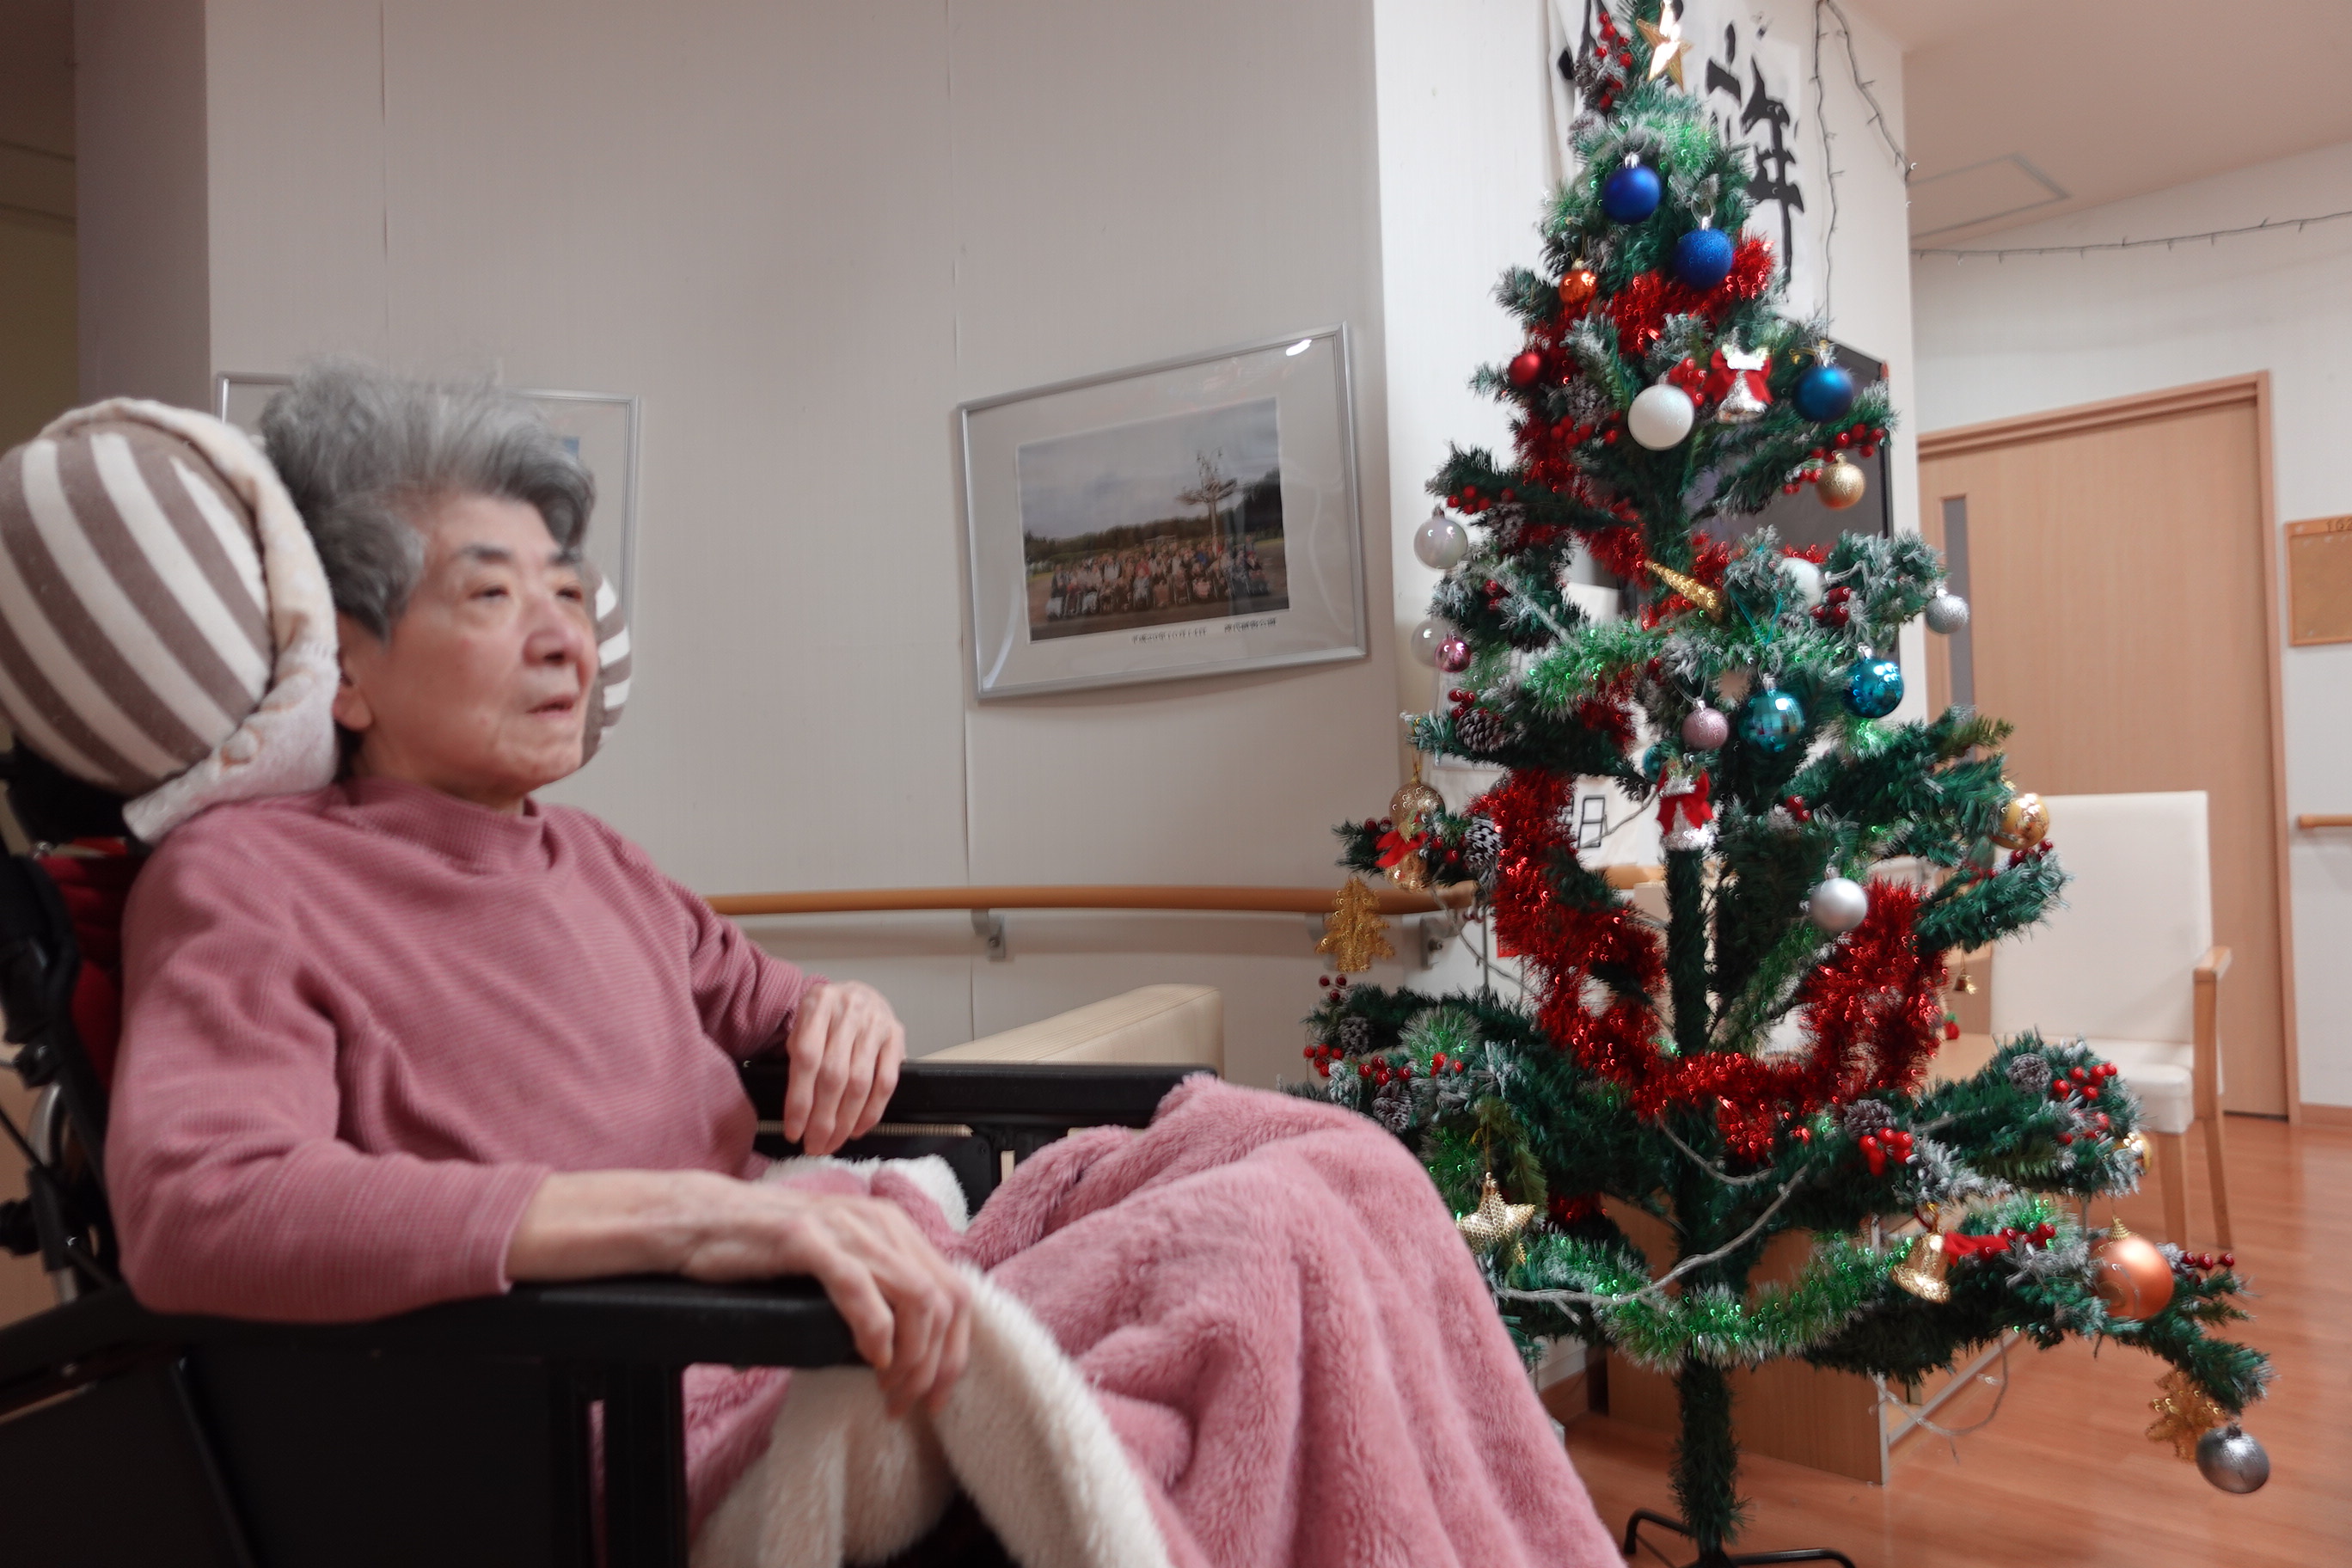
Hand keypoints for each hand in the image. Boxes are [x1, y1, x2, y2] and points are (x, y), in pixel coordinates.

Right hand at [508, 1169, 969, 1415]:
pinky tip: (871, 1358)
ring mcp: (844, 1227)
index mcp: (892, 1226)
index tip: (937, 1393)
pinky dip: (875, 1328)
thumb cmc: (764, 1248)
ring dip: (912, 1356)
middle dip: (938, 1363)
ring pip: (915, 1296)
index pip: (955, 1289)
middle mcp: (879, 1222)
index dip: (957, 1349)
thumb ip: (875, 1282)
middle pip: (944, 1299)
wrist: (700, 1219)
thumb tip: (910, 1343)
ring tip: (890, 1391)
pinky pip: (859, 1286)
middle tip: (910, 1402)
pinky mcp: (807, 1239)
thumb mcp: (836, 1259)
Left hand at [781, 980, 904, 1156]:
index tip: (794, 1132)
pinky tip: (858, 1128)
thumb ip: (799, 1055)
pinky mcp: (897, 1036)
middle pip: (834, 1075)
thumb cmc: (825, 1017)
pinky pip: (887, 1081)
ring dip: (846, 1121)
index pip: (806, 1058)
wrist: (857, 993)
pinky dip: (872, 1111)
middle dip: (823, 1119)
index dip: (800, 1100)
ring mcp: (876, 1022)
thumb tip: (799, 1112)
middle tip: (814, 1146)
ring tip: (833, 1143)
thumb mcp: (802, 1024)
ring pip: (860, 1082)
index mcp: (818, 1004)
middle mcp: (849, 1010)